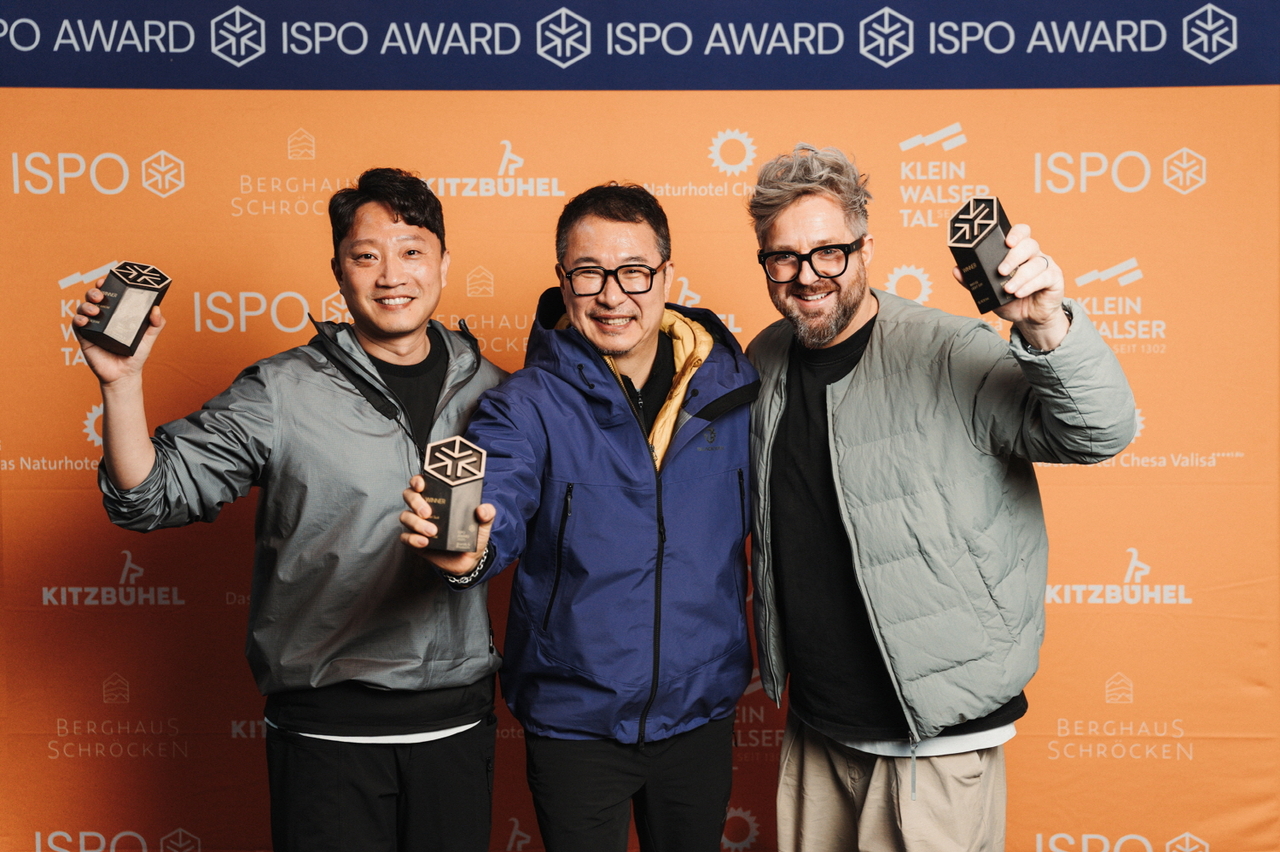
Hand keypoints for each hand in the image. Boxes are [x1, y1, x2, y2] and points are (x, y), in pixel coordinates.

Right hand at [73, 287, 164, 384]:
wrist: (125, 375)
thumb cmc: (136, 355)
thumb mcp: (149, 338)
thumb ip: (156, 324)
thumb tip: (156, 308)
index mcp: (117, 313)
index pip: (109, 294)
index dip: (106, 285)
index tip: (106, 280)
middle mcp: (103, 317)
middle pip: (93, 298)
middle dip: (94, 292)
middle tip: (100, 295)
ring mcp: (93, 326)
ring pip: (83, 308)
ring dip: (86, 305)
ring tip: (95, 310)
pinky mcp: (85, 337)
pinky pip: (77, 324)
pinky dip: (79, 319)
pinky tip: (86, 320)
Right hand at [399, 474, 495, 575]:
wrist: (468, 560)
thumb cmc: (472, 536)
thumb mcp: (483, 524)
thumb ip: (487, 514)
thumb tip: (483, 509)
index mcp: (439, 498)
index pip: (422, 483)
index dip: (417, 480)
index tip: (421, 485)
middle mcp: (425, 508)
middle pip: (409, 496)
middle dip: (416, 502)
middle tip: (428, 512)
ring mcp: (418, 524)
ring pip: (406, 516)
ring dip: (416, 523)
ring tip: (433, 532)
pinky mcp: (415, 541)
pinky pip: (405, 537)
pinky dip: (413, 539)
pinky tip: (425, 542)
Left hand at [953, 223, 1068, 350]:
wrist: (1029, 319)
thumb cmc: (1010, 301)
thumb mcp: (989, 292)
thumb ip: (973, 281)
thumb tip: (956, 270)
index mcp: (1018, 251)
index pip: (1021, 232)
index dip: (1016, 233)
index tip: (1006, 242)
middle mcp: (1033, 255)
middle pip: (1029, 244)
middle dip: (1013, 257)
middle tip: (1001, 271)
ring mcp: (1046, 265)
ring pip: (1036, 262)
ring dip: (1020, 276)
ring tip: (1008, 289)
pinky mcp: (1054, 278)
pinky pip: (1044, 277)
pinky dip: (1030, 285)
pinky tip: (1019, 293)